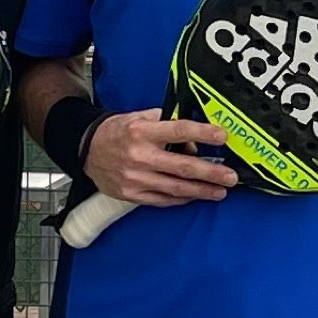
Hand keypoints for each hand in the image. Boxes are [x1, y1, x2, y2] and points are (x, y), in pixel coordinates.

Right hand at [82, 113, 237, 208]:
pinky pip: (163, 199)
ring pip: (176, 188)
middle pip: (183, 167)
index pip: (179, 131)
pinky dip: (182, 199)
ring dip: (202, 191)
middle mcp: (140, 156)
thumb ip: (166, 123)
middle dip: (211, 173)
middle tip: (230, 177)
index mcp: (142, 132)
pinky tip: (196, 196)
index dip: (203, 133)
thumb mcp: (139, 117)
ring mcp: (136, 178)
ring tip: (220, 191)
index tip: (222, 136)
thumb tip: (194, 136)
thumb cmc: (117, 132)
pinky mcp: (132, 194)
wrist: (86, 150)